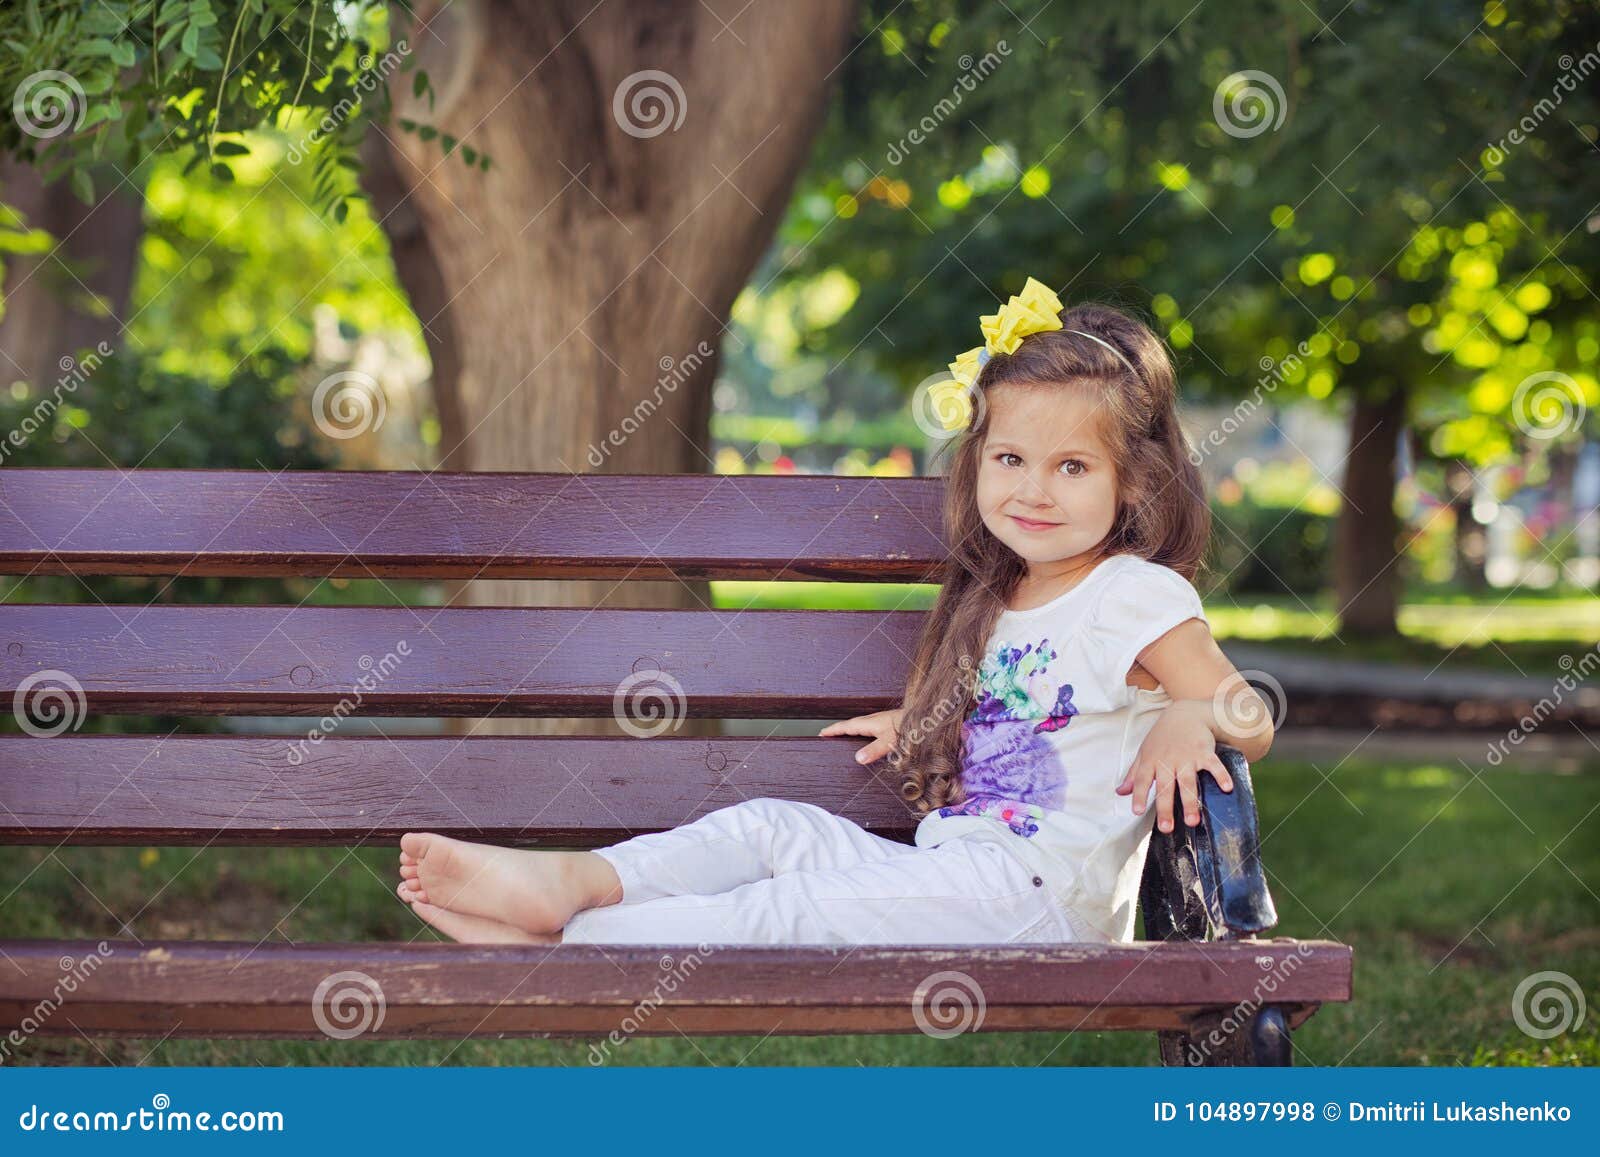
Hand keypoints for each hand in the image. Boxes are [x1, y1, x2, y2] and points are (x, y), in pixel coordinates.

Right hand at [818, 708, 905, 764]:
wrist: (927, 717)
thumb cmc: (910, 726)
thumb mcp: (890, 740)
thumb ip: (874, 749)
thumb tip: (858, 759)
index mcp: (870, 723)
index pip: (846, 726)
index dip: (834, 730)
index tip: (821, 733)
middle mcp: (874, 720)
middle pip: (852, 724)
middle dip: (840, 729)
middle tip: (829, 735)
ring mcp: (882, 721)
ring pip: (862, 725)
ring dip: (851, 730)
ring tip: (845, 737)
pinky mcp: (890, 723)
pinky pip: (871, 727)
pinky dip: (864, 733)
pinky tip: (870, 738)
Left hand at [1114, 700, 1233, 832]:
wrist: (1184, 714)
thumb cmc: (1162, 737)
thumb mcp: (1145, 752)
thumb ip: (1133, 774)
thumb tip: (1120, 792)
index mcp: (1151, 761)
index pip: (1142, 780)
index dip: (1139, 795)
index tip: (1137, 812)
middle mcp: (1168, 760)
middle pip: (1166, 786)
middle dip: (1166, 807)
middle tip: (1167, 828)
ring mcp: (1187, 756)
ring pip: (1188, 781)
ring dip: (1190, 802)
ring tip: (1192, 821)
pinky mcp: (1204, 752)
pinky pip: (1213, 765)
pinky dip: (1221, 775)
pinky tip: (1227, 788)